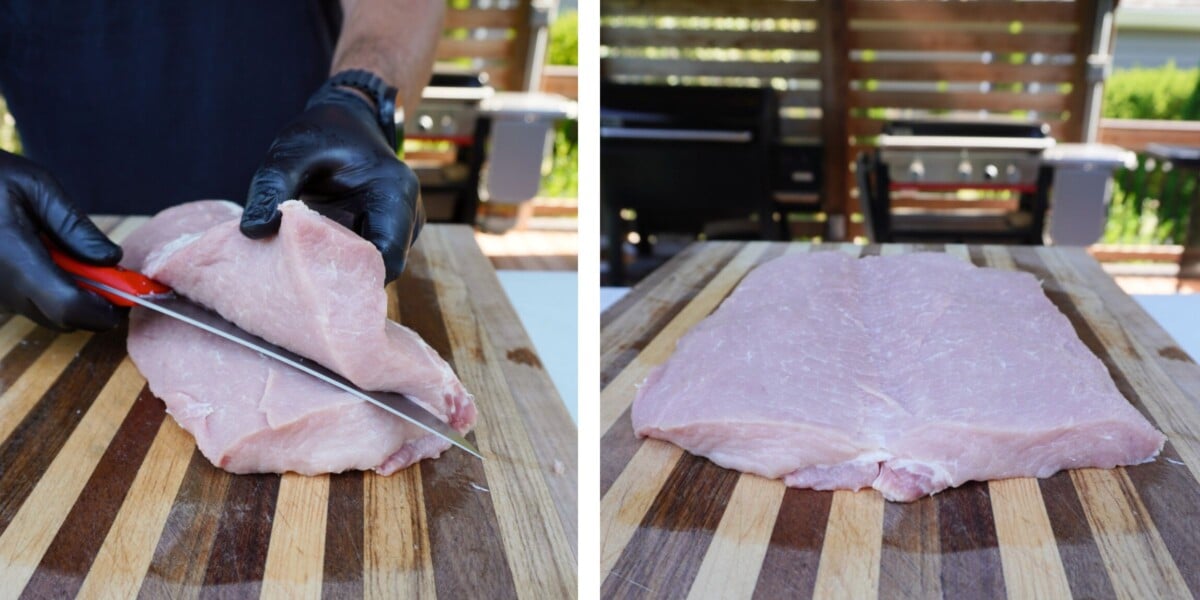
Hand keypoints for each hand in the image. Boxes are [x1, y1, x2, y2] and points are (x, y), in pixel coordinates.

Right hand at [0, 151, 122, 330]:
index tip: (131, 292)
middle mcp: (3, 285)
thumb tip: (111, 260)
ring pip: (49, 315)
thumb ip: (74, 226)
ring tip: (79, 259)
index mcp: (14, 256)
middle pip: (64, 318)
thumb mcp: (35, 186)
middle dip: (97, 304)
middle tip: (114, 274)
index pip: (68, 306)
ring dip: (76, 298)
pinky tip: (55, 260)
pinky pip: (33, 304)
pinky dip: (55, 292)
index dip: (105, 308)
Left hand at [240, 80, 423, 282]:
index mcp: (394, 191)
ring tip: (303, 266)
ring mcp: (403, 226)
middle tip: (298, 281)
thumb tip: (253, 231)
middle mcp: (409, 214)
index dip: (352, 278)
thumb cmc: (322, 132)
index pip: (387, 257)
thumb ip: (271, 187)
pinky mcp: (391, 233)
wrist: (348, 120)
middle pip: (381, 267)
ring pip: (375, 266)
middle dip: (343, 278)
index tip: (311, 283)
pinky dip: (341, 260)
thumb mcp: (290, 152)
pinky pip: (369, 258)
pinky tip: (314, 256)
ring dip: (341, 269)